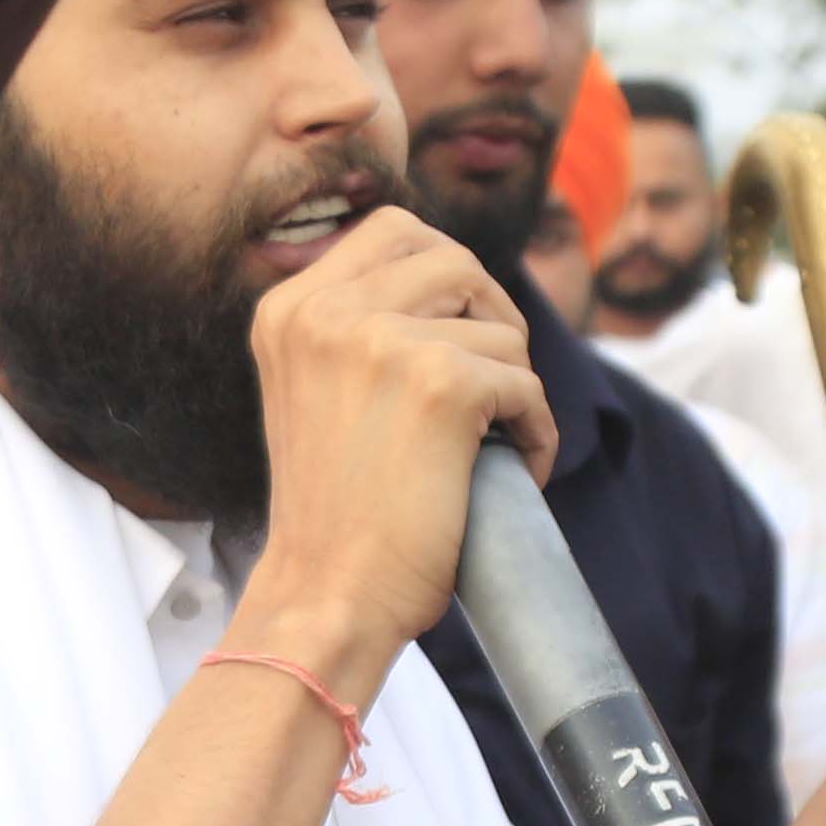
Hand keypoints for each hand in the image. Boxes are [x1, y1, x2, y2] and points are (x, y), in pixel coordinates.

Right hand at [232, 205, 545, 694]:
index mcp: (289, 308)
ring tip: (497, 442)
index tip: (461, 329)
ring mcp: (383, 341)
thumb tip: (454, 279)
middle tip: (495, 381)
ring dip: (515, 385)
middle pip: (454, 258)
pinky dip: (536, 431)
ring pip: (501, 326)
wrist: (325, 596)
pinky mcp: (443, 384)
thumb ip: (356, 328)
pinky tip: (516, 467)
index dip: (446, 272)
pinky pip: (526, 384)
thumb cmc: (331, 513)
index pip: (392, 229)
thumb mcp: (313, 389)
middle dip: (491, 315)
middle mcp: (327, 310)